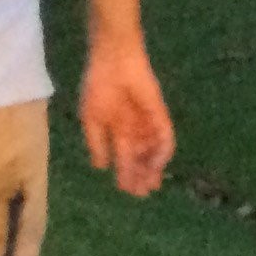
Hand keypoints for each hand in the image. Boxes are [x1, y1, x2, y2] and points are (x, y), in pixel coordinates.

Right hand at [80, 34, 174, 196]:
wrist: (113, 61)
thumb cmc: (98, 86)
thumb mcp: (91, 119)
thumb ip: (97, 144)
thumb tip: (100, 167)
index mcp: (118, 131)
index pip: (125, 158)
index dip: (126, 174)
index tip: (127, 190)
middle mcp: (135, 130)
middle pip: (141, 158)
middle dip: (141, 176)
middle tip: (141, 193)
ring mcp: (148, 123)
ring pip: (153, 151)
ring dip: (153, 168)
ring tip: (150, 184)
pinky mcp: (160, 114)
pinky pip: (164, 137)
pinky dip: (162, 152)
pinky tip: (157, 165)